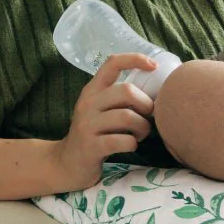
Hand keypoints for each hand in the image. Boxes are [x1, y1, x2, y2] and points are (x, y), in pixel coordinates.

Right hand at [55, 53, 156, 189]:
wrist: (66, 165)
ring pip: (128, 117)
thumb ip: (120, 99)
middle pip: (127, 91)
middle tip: (147, 118)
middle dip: (146, 105)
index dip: (135, 59)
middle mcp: (88, 103)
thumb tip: (156, 94)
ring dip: (143, 127)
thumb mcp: (101, 111)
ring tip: (140, 135)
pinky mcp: (91, 146)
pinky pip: (123, 141)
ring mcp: (88, 125)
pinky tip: (130, 146)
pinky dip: (133, 144)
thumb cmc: (94, 135)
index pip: (112, 63)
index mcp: (92, 90)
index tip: (153, 66)